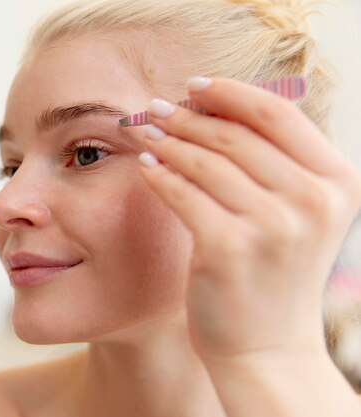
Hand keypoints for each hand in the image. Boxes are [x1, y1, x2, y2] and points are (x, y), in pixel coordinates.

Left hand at [139, 77, 360, 361]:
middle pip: (235, 134)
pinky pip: (182, 194)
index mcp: (336, 182)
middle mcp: (312, 200)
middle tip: (156, 107)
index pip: (277, 114)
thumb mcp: (295, 214)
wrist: (266, 347)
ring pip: (204, 161)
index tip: (195, 84)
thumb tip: (216, 106)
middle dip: (187, 115)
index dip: (231, 92)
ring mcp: (272, 226)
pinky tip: (145, 167)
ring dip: (166, 140)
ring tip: (143, 131)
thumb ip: (273, 163)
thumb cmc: (274, 275)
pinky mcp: (228, 248)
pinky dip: (159, 176)